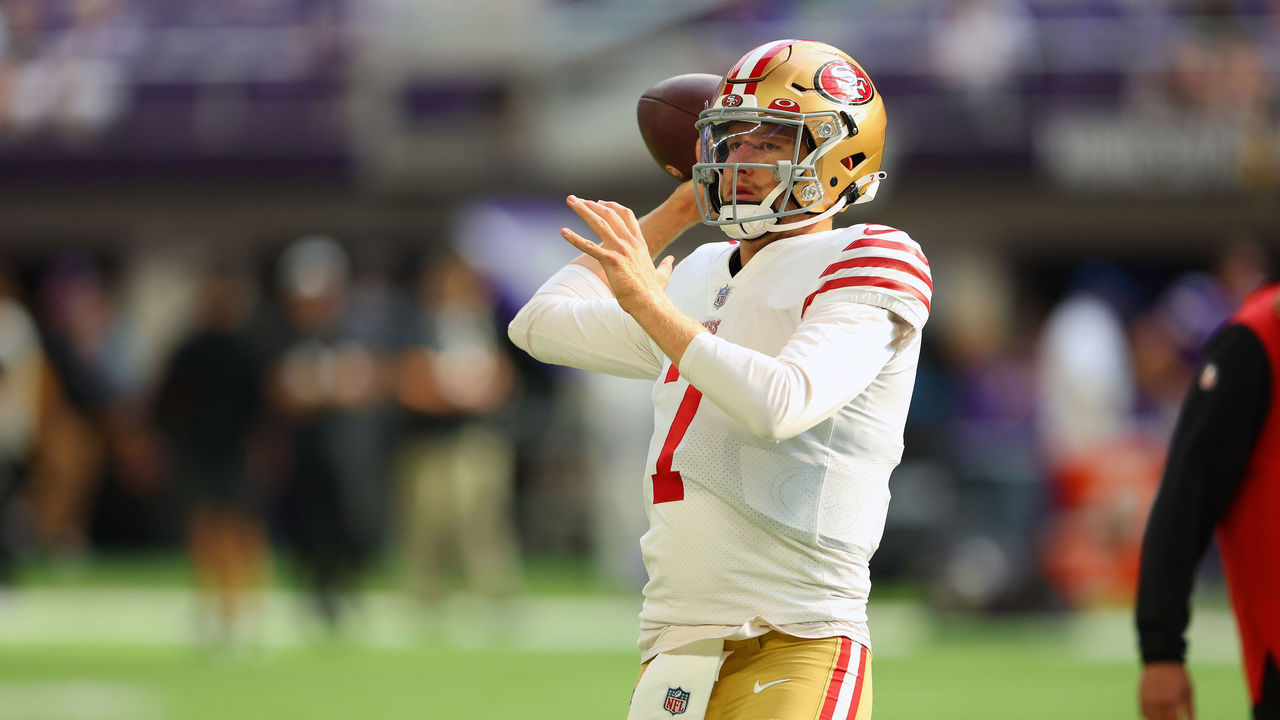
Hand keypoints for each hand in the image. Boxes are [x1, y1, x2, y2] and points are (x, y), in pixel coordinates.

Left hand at [562, 196, 674, 313]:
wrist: (649, 302)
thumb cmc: (654, 292)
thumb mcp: (663, 275)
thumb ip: (666, 265)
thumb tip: (672, 260)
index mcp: (639, 243)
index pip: (626, 216)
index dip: (612, 207)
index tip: (600, 203)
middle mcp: (630, 242)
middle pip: (610, 214)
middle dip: (592, 204)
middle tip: (577, 200)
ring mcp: (620, 250)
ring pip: (599, 223)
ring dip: (583, 210)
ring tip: (571, 201)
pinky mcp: (611, 260)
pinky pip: (589, 246)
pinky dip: (575, 238)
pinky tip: (563, 232)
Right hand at [1140, 662, 1194, 719]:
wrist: (1162, 659)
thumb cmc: (1179, 676)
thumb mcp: (1188, 691)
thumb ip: (1190, 709)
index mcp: (1172, 699)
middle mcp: (1158, 699)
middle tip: (1172, 719)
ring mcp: (1147, 697)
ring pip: (1151, 718)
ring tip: (1164, 718)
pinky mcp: (1141, 695)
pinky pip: (1142, 712)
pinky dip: (1149, 716)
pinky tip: (1156, 716)